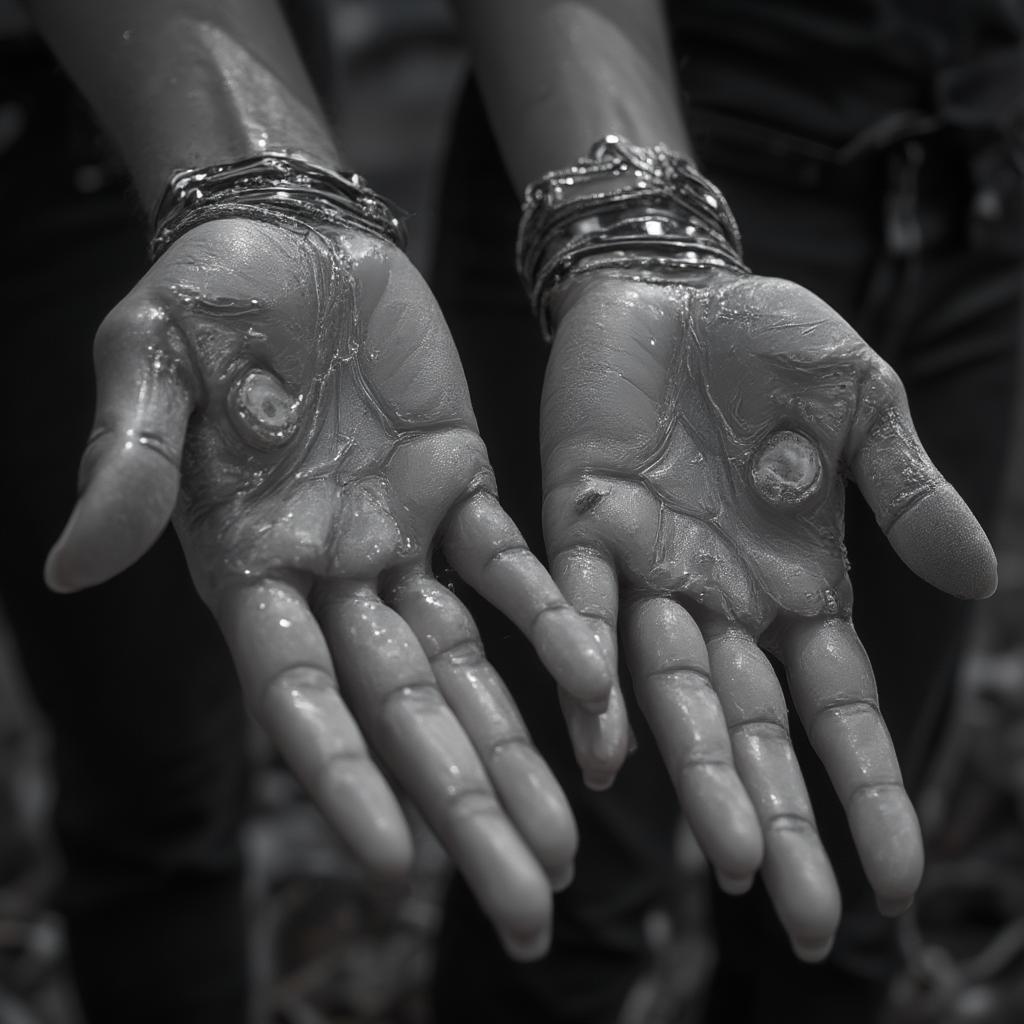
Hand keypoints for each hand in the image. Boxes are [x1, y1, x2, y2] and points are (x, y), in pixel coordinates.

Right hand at [45, 217, 614, 958]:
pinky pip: (511, 568)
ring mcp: (400, 537)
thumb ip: (131, 463)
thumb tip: (73, 565)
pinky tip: (599, 682)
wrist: (291, 234)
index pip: (299, 693)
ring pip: (465, 667)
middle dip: (461, 808)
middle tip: (527, 910)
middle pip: (403, 712)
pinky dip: (550, 621)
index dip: (343, 776)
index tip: (397, 865)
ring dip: (516, 753)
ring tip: (569, 851)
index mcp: (246, 563)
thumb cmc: (203, 295)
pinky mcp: (461, 486)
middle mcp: (329, 574)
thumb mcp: (150, 364)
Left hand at [540, 268, 995, 958]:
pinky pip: (581, 612)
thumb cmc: (767, 342)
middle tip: (799, 919)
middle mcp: (720, 596)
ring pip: (670, 690)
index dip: (863, 787)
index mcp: (793, 579)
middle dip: (778, 816)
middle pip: (751, 726)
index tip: (894, 881)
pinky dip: (592, 675)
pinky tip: (602, 748)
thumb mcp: (862, 404)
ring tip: (726, 859)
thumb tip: (980, 585)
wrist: (670, 287)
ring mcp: (647, 569)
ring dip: (697, 772)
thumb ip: (904, 489)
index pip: (835, 705)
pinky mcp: (580, 526)